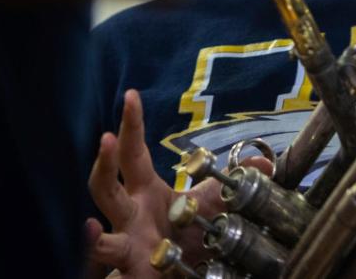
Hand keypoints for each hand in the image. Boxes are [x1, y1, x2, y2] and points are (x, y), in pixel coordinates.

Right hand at [84, 89, 270, 276]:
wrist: (179, 274)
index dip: (132, 124)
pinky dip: (101, 276)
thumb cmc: (183, 235)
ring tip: (91, 227)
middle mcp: (128, 217)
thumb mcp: (209, 207)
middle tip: (106, 139)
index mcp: (144, 192)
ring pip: (103, 244)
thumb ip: (228, 186)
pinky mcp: (131, 278)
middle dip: (104, 165)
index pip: (134, 153)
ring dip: (94, 239)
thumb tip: (264, 163)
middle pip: (105, 189)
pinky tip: (100, 270)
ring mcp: (126, 250)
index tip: (131, 96)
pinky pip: (108, 277)